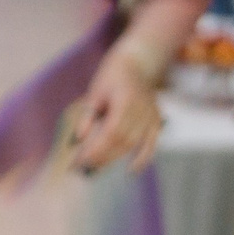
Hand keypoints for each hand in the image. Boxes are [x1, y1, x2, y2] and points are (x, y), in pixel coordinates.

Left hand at [64, 45, 162, 172]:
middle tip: (82, 168)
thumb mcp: (94, 93)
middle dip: (101, 157)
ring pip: (133, 144)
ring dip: (114, 158)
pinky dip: (143, 158)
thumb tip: (77, 140)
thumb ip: (86, 117)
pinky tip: (132, 171)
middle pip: (122, 141)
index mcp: (126, 100)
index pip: (112, 132)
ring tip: (95, 168)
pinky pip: (152, 143)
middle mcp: (142, 109)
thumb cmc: (111, 78)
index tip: (80, 160)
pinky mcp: (156, 120)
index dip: (97, 149)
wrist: (137, 63)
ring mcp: (151, 115)